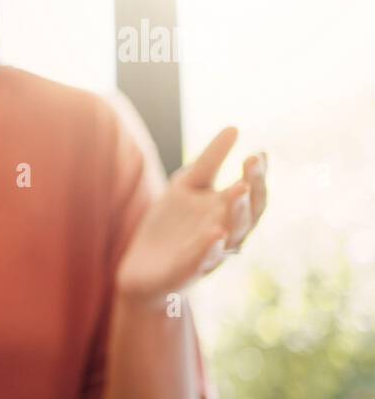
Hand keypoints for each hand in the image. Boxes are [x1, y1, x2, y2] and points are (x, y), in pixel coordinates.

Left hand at [116, 126, 267, 304]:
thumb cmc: (170, 225)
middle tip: (252, 163)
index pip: (253, 193)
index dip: (258, 174)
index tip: (258, 152)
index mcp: (229, 213)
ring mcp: (210, 255)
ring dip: (237, 213)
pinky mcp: (187, 271)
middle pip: (250, 213)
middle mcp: (227, 235)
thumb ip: (209, 161)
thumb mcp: (187, 186)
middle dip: (253, 188)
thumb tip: (234, 127)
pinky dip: (210, 248)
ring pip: (232, 236)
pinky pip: (203, 260)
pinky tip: (215, 233)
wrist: (140, 267)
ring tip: (239, 189)